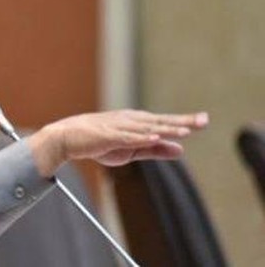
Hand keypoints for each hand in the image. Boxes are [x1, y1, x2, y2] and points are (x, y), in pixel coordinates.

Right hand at [26, 109, 208, 176]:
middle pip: (159, 121)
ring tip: (184, 130)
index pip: (163, 122)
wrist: (67, 138)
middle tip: (203, 120)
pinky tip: (153, 137)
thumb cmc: (97, 143)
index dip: (183, 121)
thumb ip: (155, 150)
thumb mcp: (130, 151)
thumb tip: (181, 149)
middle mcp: (129, 121)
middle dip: (181, 121)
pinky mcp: (107, 135)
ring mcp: (118, 127)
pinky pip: (126, 137)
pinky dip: (140, 136)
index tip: (203, 120)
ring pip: (146, 128)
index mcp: (136, 123)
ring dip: (164, 129)